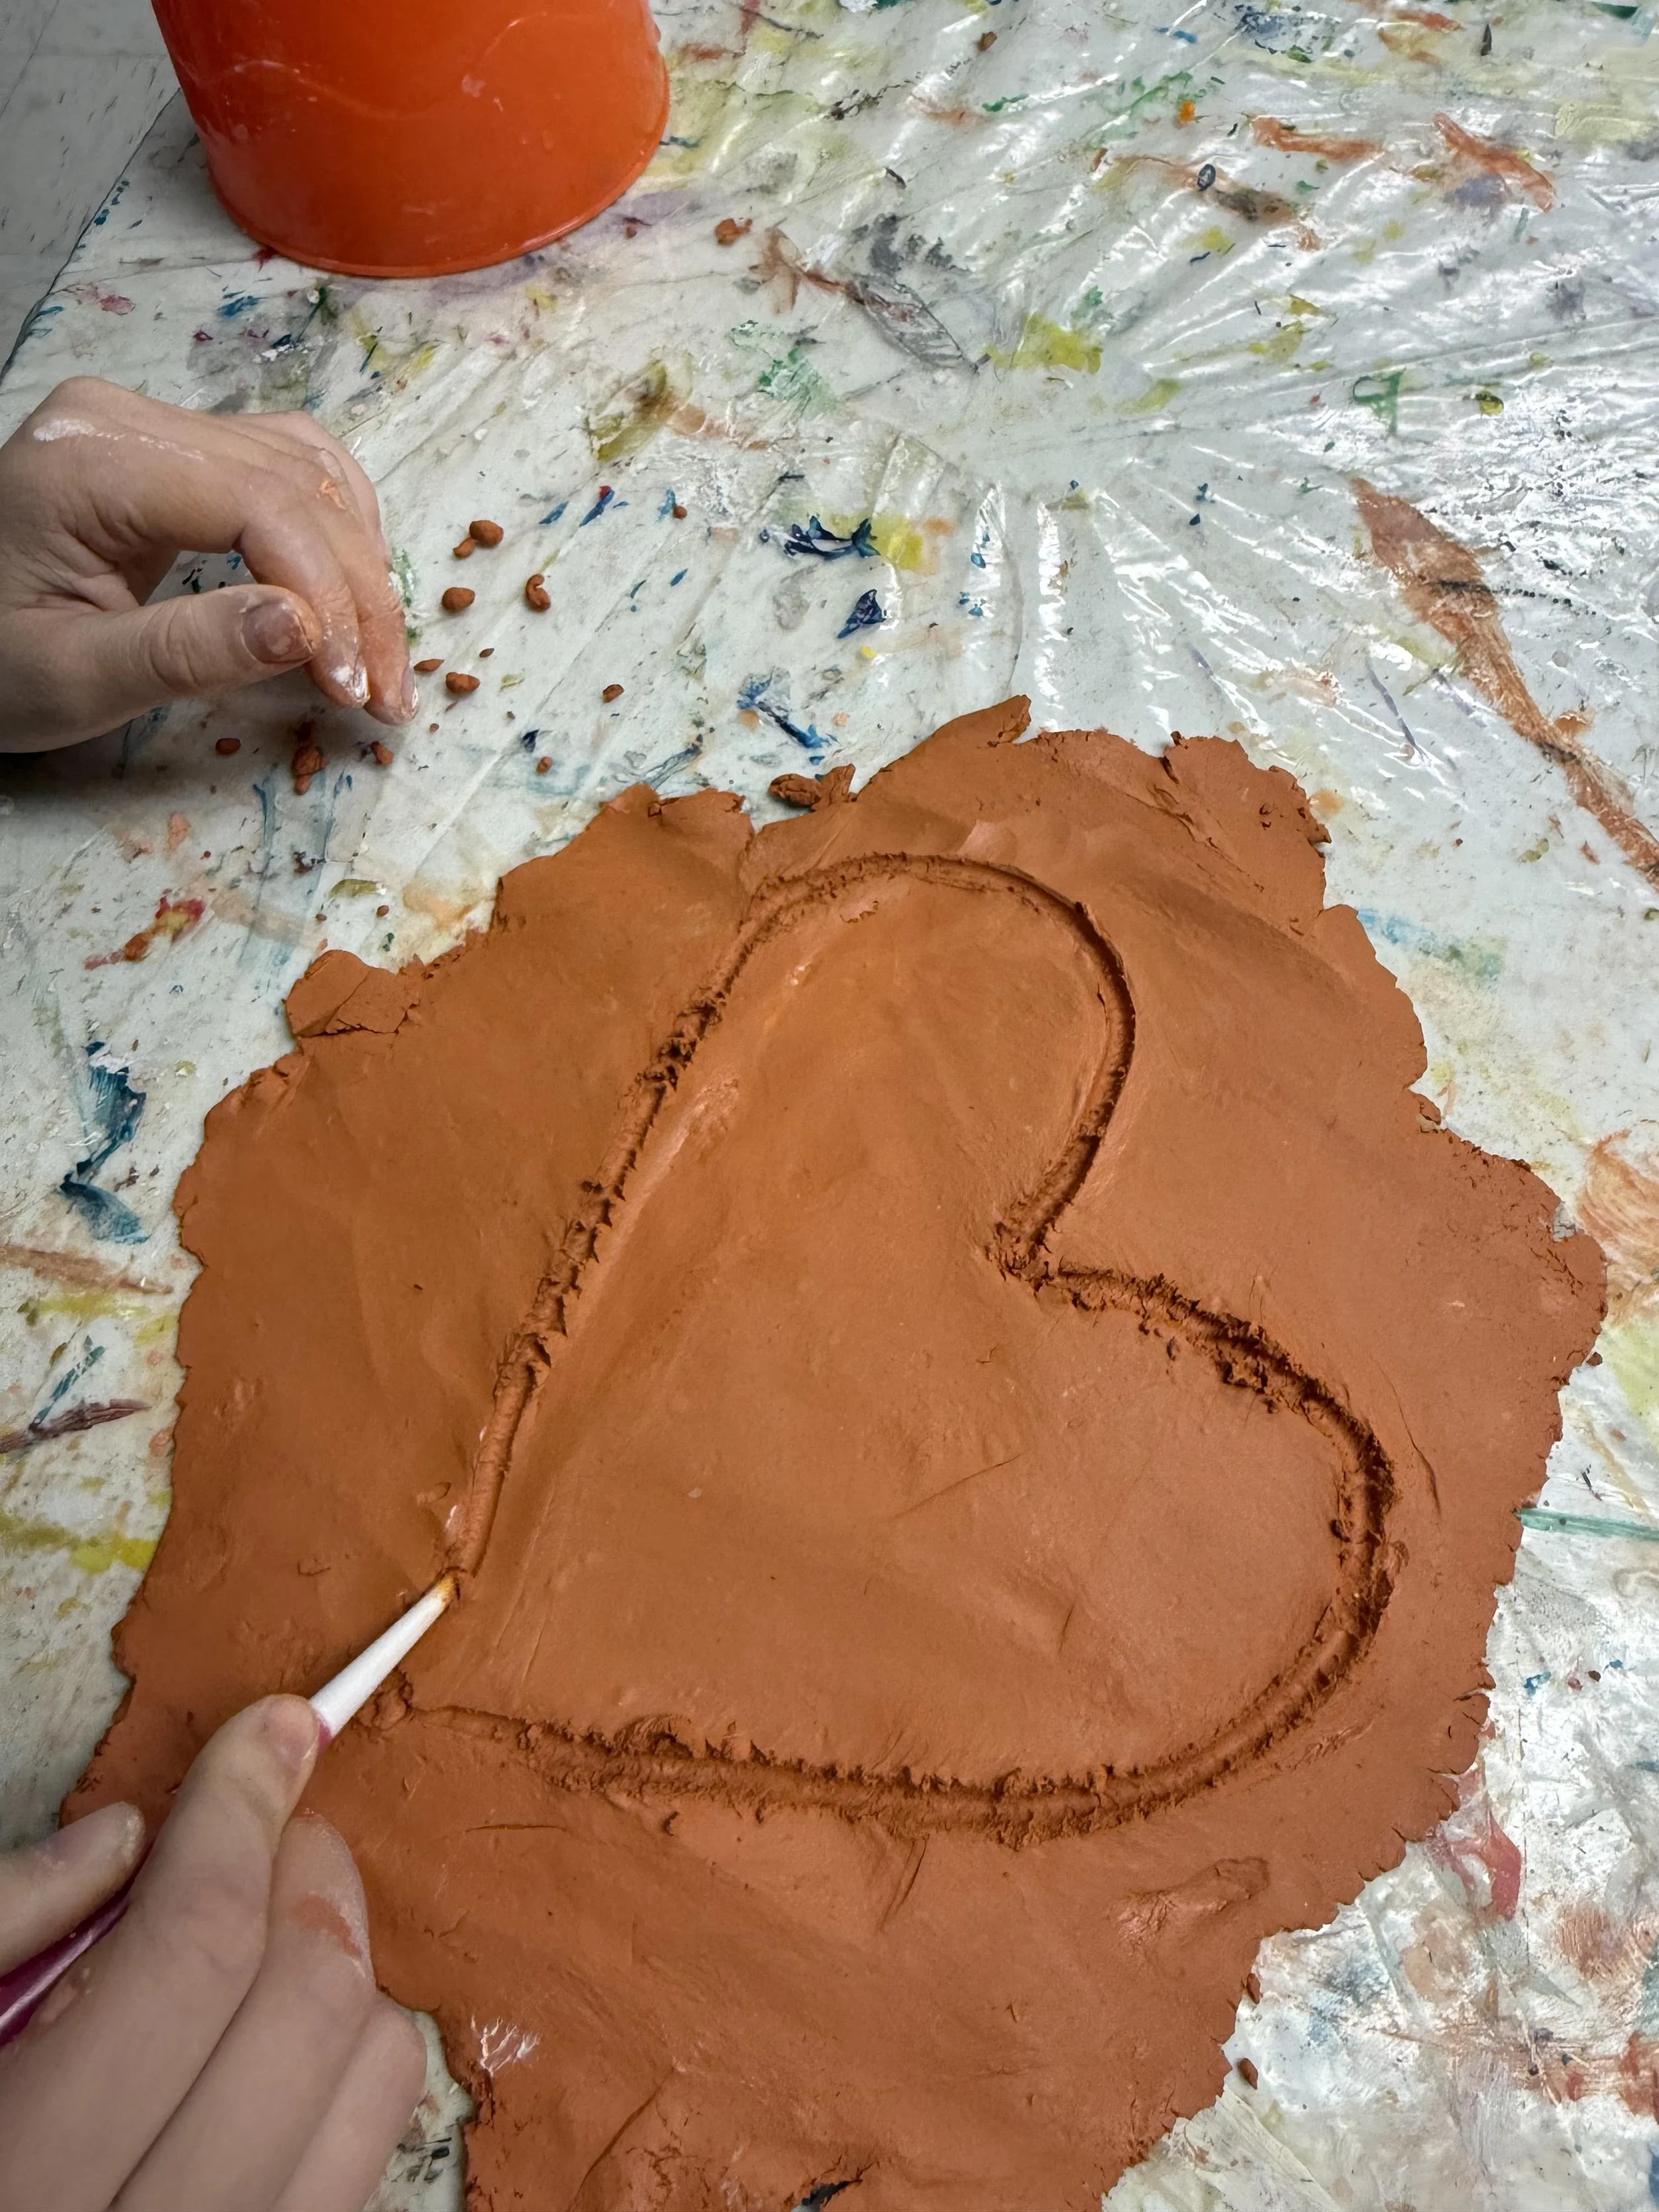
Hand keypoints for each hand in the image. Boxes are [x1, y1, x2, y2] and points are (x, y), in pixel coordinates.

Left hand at [0, 377, 416, 751]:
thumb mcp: (72, 678)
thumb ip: (184, 652)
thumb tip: (306, 629)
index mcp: (92, 459)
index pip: (256, 501)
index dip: (326, 593)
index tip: (353, 687)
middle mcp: (129, 418)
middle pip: (294, 484)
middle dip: (359, 594)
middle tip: (385, 694)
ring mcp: (154, 425)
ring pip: (306, 470)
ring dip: (360, 564)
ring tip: (377, 656)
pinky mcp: (175, 450)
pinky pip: (286, 465)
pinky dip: (337, 528)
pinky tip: (351, 593)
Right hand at [0, 1697, 425, 2211]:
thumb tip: (120, 1838)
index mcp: (25, 2179)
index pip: (190, 1953)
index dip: (238, 1814)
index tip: (272, 1729)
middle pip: (304, 2008)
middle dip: (304, 1872)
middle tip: (272, 1819)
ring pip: (371, 2078)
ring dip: (339, 1964)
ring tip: (270, 1922)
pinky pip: (368, 2148)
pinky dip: (348, 2061)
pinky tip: (268, 2032)